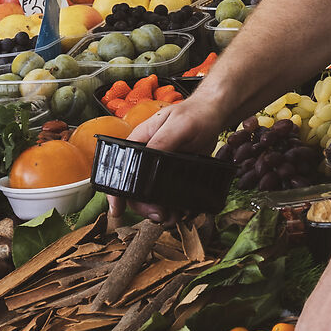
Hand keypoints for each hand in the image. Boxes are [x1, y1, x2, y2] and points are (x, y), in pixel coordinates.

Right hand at [111, 94, 225, 224]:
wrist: (215, 114)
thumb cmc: (195, 113)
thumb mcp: (178, 125)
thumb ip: (162, 141)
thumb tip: (146, 160)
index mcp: (138, 142)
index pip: (119, 169)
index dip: (116, 191)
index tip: (117, 210)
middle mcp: (146, 156)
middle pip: (135, 188)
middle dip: (144, 206)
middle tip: (159, 215)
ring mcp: (160, 166)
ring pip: (152, 194)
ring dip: (160, 208)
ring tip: (173, 217)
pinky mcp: (175, 172)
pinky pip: (170, 193)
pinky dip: (174, 204)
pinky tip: (183, 210)